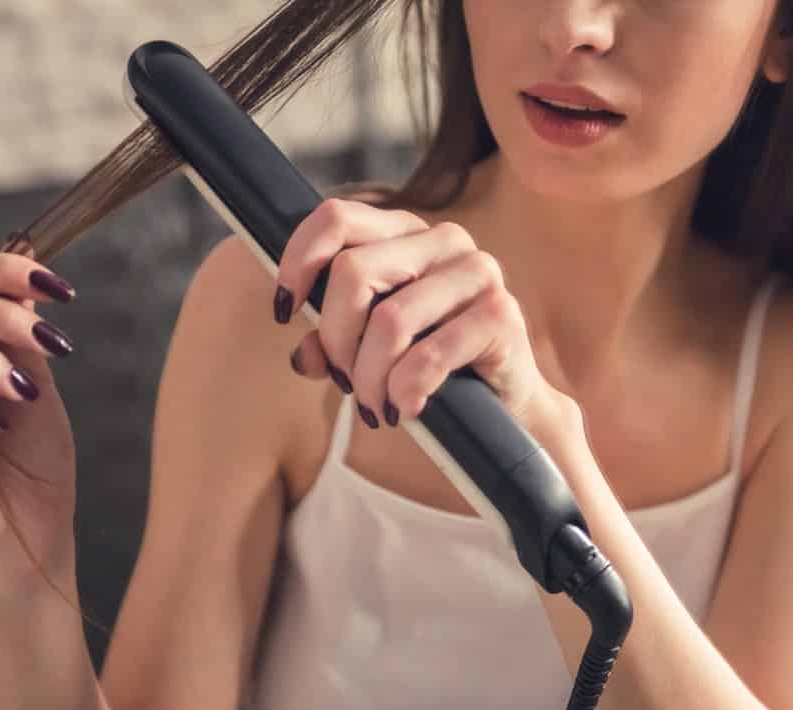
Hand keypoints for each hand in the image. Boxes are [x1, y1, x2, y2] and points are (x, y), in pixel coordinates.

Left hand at [274, 198, 568, 433]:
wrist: (507, 406)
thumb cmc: (433, 370)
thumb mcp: (371, 351)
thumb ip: (332, 344)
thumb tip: (303, 354)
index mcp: (406, 233)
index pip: (336, 219)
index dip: (298, 262)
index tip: (284, 311)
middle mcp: (444, 240)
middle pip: (353, 272)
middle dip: (336, 339)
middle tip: (345, 380)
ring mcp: (477, 272)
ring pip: (388, 320)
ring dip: (370, 377)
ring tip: (376, 408)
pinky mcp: (500, 314)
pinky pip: (428, 355)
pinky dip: (405, 391)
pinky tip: (407, 408)